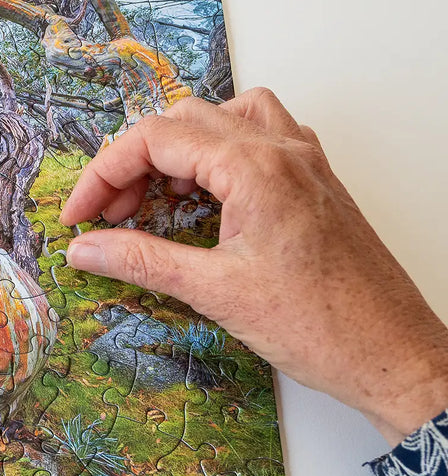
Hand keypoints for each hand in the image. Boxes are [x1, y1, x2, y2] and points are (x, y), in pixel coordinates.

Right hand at [61, 87, 447, 446]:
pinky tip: (205, 194)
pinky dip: (218, 153)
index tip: (80, 215)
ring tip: (154, 198)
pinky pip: (259, 136)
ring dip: (177, 150)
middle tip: (108, 216)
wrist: (395, 356)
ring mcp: (304, 162)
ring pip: (222, 119)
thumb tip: (85, 248)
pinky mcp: (315, 182)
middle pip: (183, 122)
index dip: (104, 174)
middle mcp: (283, 151)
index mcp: (256, 167)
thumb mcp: (215, 292)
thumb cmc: (324, 328)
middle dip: (133, 163)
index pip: (156, 140)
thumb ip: (141, 260)